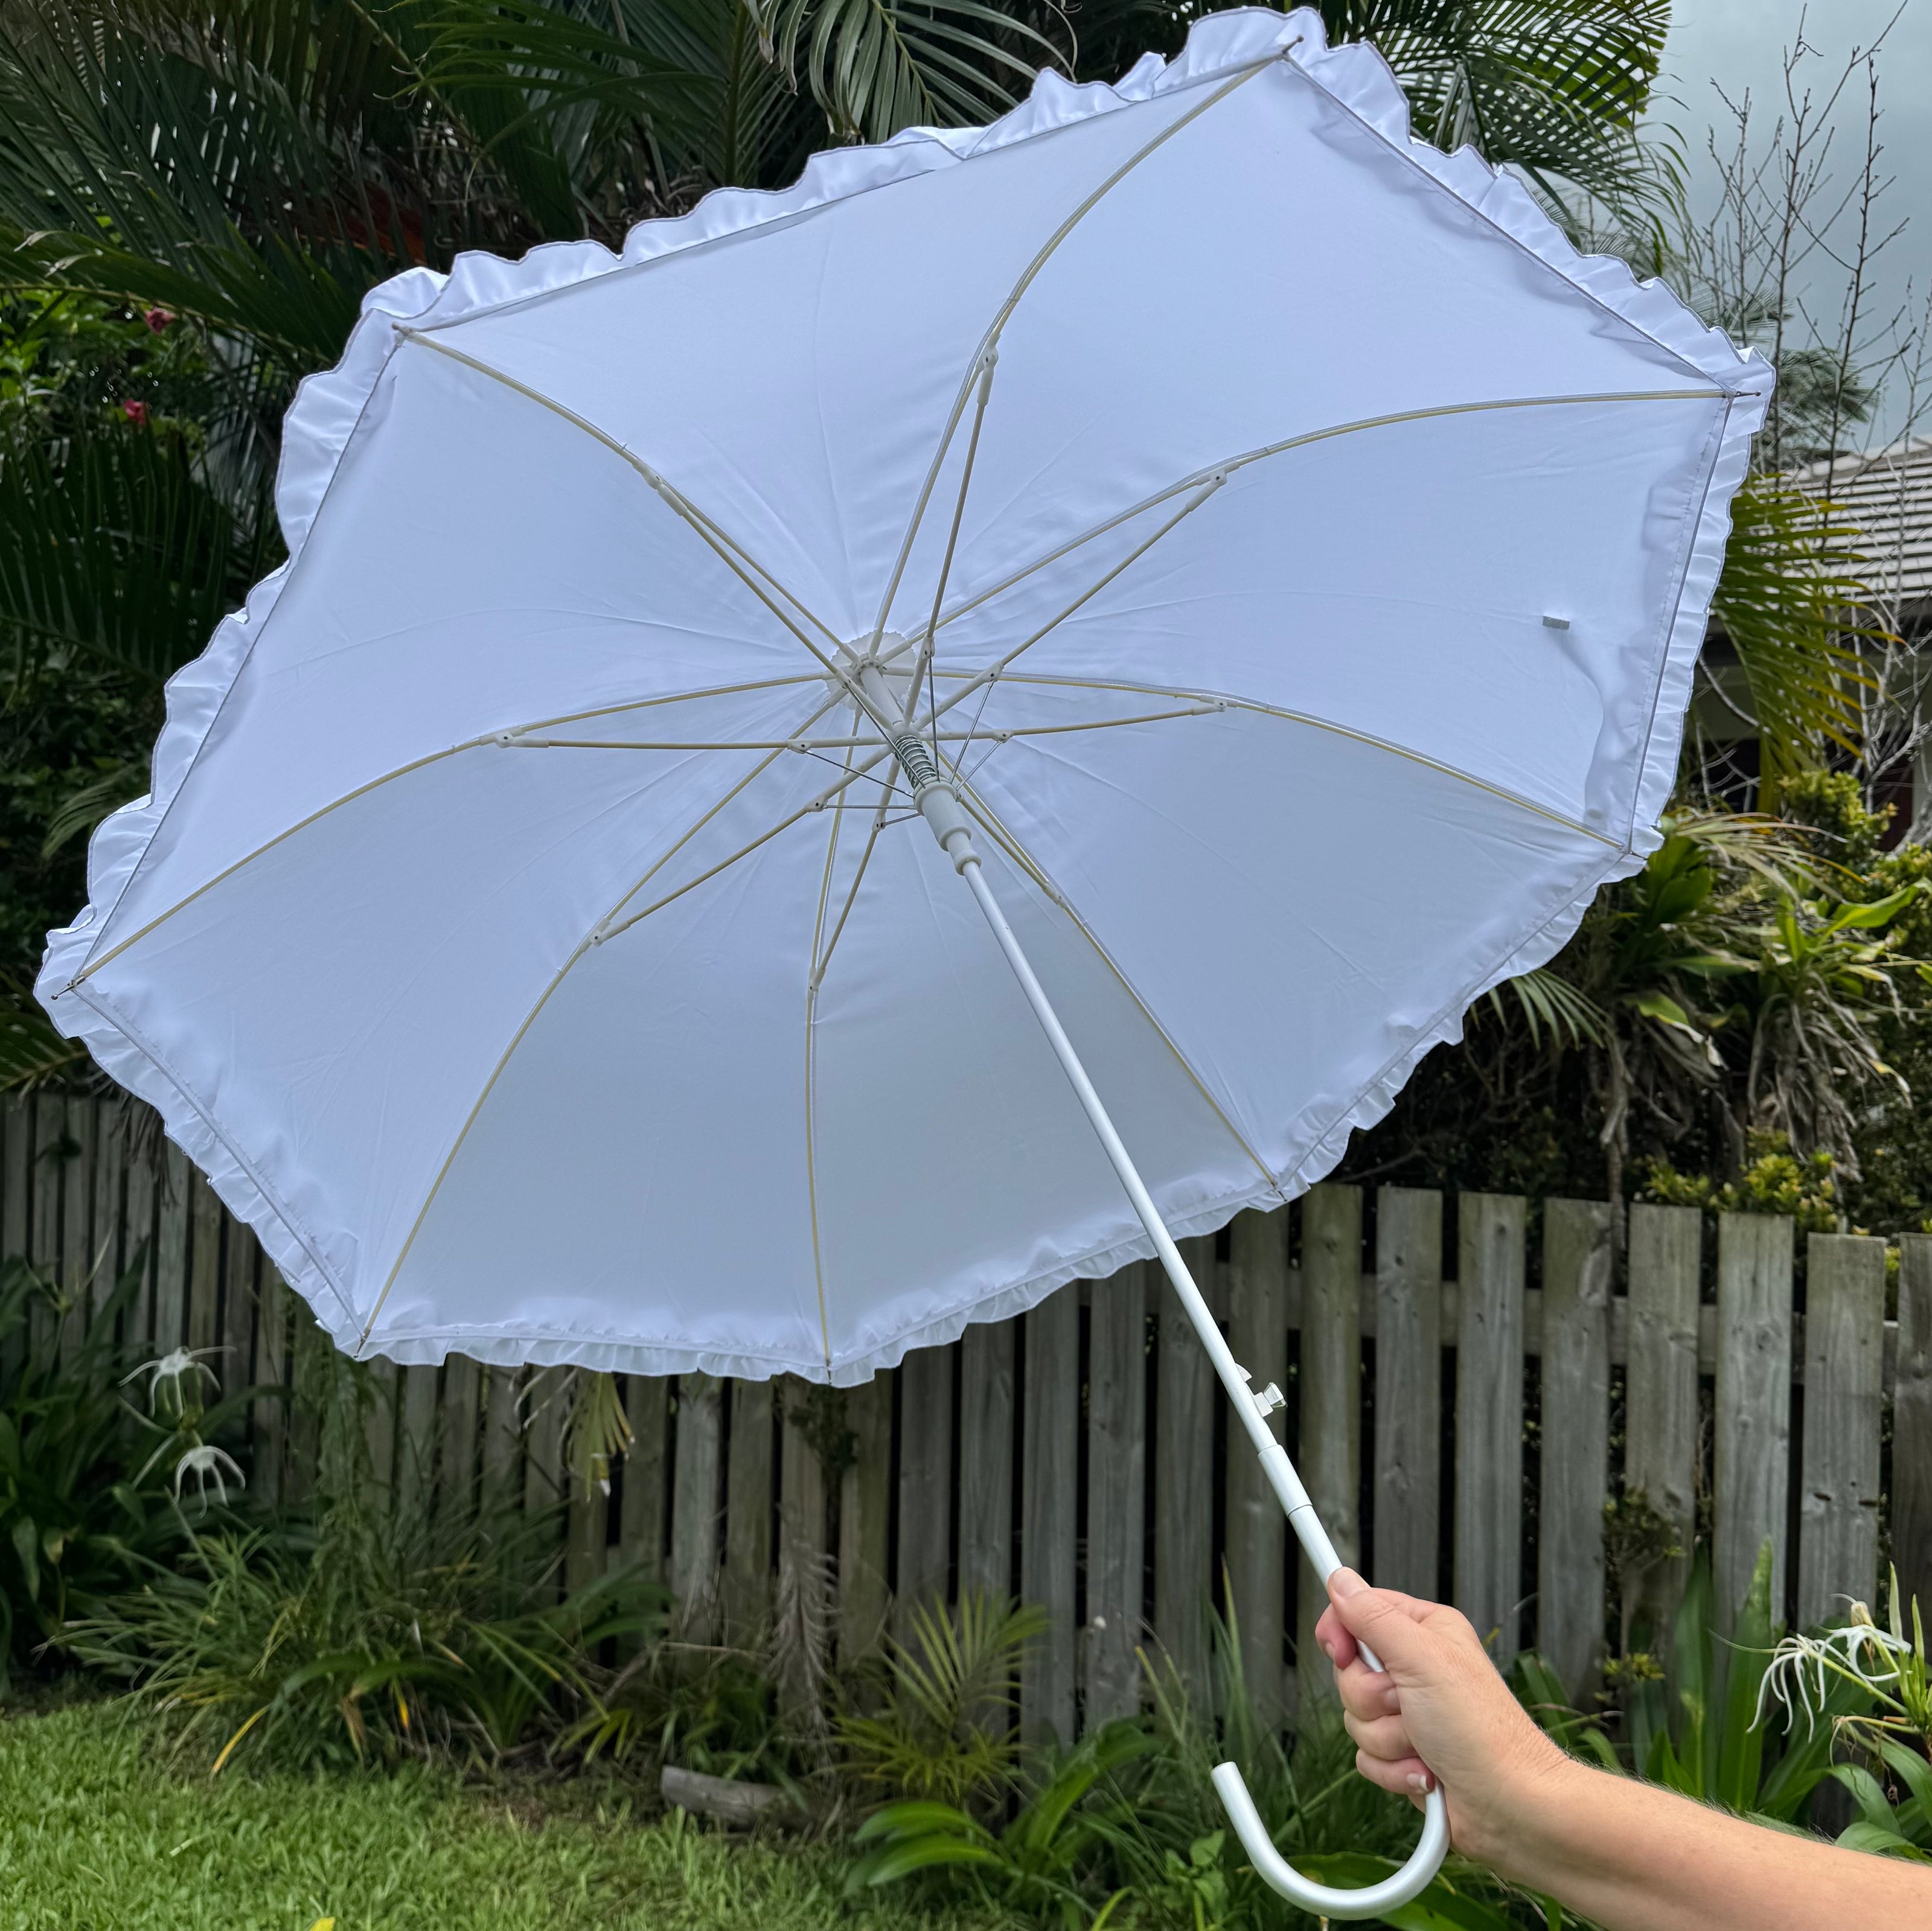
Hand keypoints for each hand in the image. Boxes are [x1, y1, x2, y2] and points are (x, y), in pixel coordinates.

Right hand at [1314, 1568, 1571, 1873]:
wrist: (1510, 1805)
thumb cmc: (1481, 1730)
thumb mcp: (1422, 1659)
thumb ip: (1374, 1617)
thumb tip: (1341, 1580)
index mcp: (1423, 1632)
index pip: (1358, 1612)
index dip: (1342, 1633)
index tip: (1343, 1652)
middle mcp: (1415, 1669)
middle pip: (1350, 1672)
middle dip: (1372, 1698)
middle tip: (1406, 1703)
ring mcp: (1409, 1714)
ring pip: (1355, 1718)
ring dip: (1387, 1738)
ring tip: (1424, 1742)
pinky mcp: (1404, 1753)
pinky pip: (1366, 1756)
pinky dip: (1394, 1769)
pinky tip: (1425, 1771)